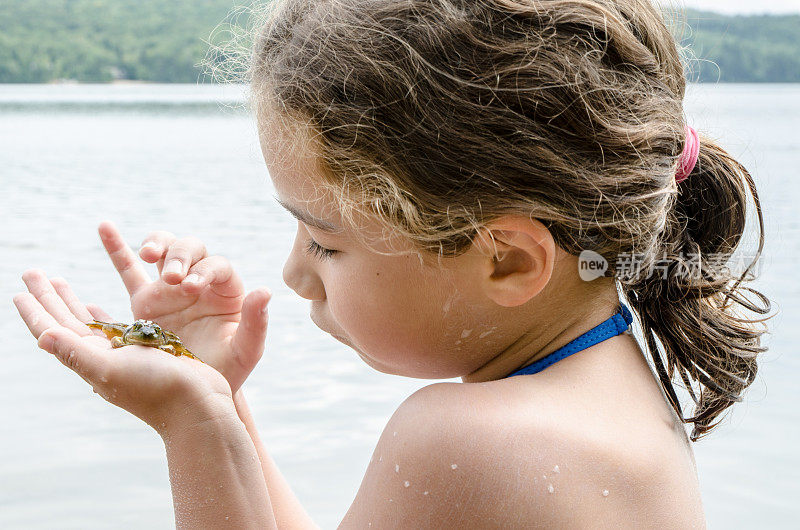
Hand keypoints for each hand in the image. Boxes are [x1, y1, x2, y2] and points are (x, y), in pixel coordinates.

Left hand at [13, 270, 234, 432]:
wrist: (196, 407)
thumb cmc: (156, 389)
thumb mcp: (111, 369)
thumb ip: (77, 353)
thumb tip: (41, 336)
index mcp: (91, 359)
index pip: (55, 330)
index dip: (37, 310)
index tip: (20, 288)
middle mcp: (102, 357)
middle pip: (68, 321)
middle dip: (50, 296)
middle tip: (33, 272)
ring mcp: (123, 355)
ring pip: (90, 322)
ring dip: (73, 302)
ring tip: (60, 281)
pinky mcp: (146, 352)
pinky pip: (116, 328)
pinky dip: (102, 315)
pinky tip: (98, 308)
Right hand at [98, 221, 269, 393]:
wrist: (197, 393)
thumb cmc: (227, 370)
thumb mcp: (245, 350)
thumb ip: (256, 322)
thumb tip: (264, 291)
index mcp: (227, 290)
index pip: (217, 266)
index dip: (205, 271)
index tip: (192, 288)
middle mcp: (200, 281)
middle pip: (191, 249)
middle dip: (181, 257)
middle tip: (172, 279)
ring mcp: (171, 288)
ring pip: (165, 249)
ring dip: (157, 244)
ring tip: (148, 254)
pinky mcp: (146, 300)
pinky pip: (130, 269)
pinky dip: (118, 248)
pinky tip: (104, 227)